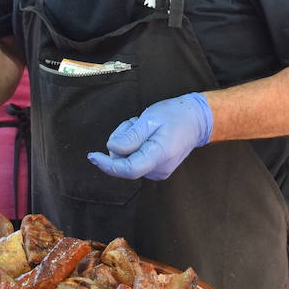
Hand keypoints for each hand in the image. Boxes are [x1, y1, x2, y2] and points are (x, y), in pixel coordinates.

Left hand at [87, 93, 212, 180]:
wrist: (196, 121)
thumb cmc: (174, 116)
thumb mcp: (150, 119)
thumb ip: (131, 136)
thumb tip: (112, 149)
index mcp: (158, 156)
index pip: (128, 169)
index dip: (107, 165)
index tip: (92, 156)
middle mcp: (158, 170)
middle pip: (124, 162)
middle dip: (121, 142)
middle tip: (134, 123)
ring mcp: (157, 172)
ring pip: (127, 160)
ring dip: (127, 142)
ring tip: (142, 127)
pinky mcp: (155, 170)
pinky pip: (134, 160)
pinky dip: (134, 146)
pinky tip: (145, 134)